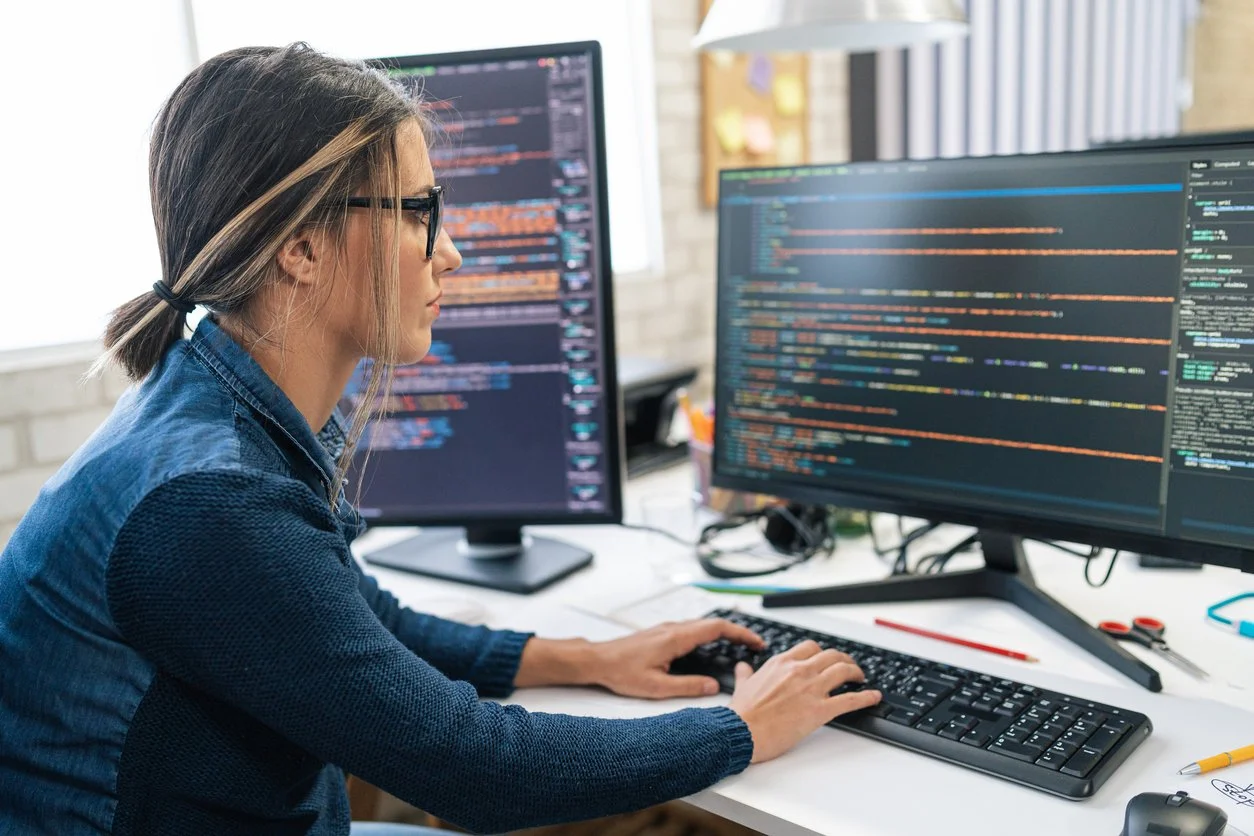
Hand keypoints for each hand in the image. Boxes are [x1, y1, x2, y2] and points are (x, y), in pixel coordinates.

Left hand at [590, 618, 764, 698]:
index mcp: (676, 638)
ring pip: (702, 626)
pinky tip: (710, 650)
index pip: (717, 628)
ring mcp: (667, 629)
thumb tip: (713, 687)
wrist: (597, 660)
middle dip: (737, 633)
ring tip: (738, 648)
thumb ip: (688, 686)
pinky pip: (692, 630)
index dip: (741, 633)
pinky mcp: (662, 634)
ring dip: (723, 634)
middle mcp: (673, 629)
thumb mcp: (657, 687)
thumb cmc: (621, 672)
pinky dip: (709, 636)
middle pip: (713, 624)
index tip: (756, 642)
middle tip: (754, 646)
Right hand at [728, 640, 881, 763]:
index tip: (826, 659)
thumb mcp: (742, 685)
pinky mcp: (820, 710)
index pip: (810, 647)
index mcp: (782, 663)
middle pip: (831, 655)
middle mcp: (799, 671)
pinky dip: (866, 697)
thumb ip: (745, 673)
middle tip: (849, 667)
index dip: (822, 653)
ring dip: (856, 672)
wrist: (741, 731)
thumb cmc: (742, 713)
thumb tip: (742, 667)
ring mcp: (811, 689)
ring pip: (843, 671)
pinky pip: (850, 699)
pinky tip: (874, 696)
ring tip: (861, 678)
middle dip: (844, 660)